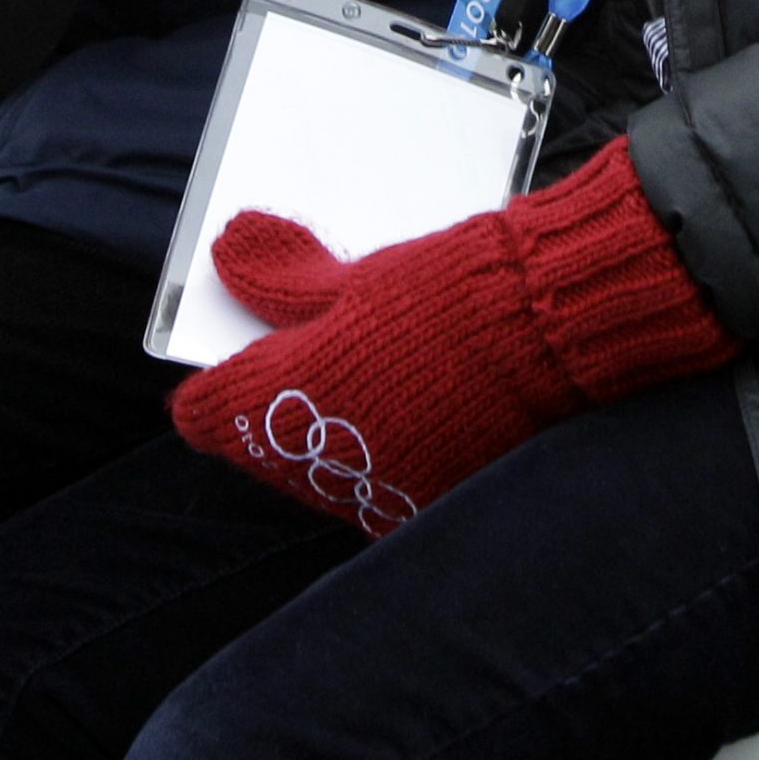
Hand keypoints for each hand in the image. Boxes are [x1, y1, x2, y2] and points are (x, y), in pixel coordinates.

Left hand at [171, 138, 734, 534]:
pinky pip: (373, 490)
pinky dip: (377, 458)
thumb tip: (231, 253)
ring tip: (361, 383)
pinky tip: (403, 417)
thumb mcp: (360, 273)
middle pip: (264, 448)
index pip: (208, 412)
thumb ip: (282, 277)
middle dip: (272, 410)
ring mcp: (375, 489)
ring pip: (319, 472)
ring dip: (326, 436)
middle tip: (302, 359)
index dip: (209, 387)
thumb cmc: (454, 288)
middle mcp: (325, 453)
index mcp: (294, 388)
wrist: (550, 329)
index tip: (221, 365)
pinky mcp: (423, 506)